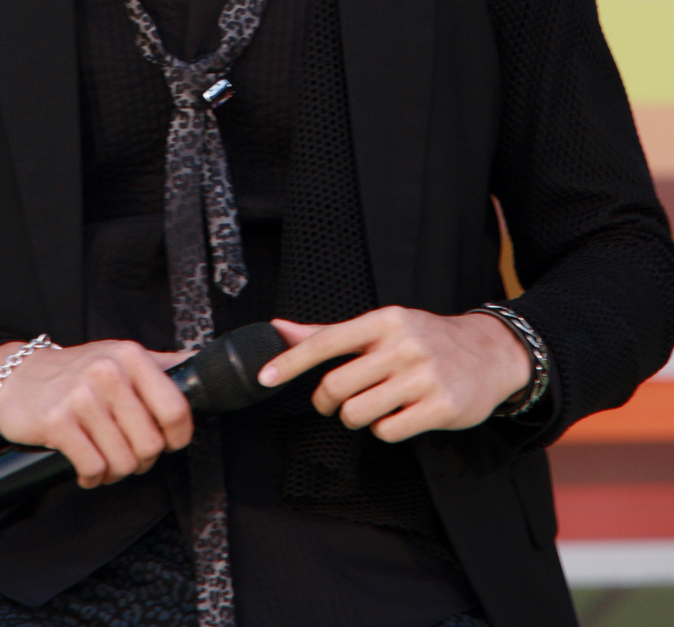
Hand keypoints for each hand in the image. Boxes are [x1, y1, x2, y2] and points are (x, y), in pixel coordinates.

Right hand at [0, 341, 192, 488]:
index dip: (176, 438)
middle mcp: (109, 372)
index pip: (176, 410)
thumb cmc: (76, 371)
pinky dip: (92, 476)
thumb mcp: (120, 357)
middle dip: (141, 459)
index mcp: (131, 356)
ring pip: (123, 462)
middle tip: (126, 452)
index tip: (166, 442)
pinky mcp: (57, 422)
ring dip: (115, 470)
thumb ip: (162, 364)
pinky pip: (93, 468)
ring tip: (103, 457)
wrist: (17, 376)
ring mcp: (81, 396)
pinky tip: (84, 464)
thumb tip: (202, 363)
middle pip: (150, 444)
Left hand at [257, 307, 531, 441]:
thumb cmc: (424, 340)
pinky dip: (385, 429)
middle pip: (336, 386)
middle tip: (335, 402)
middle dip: (328, 401)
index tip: (264, 377)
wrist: (489, 353)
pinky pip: (388, 431)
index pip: (326, 341)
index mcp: (384, 321)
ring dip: (356, 417)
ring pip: (358, 413)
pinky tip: (400, 415)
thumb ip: (328, 332)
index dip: (291, 361)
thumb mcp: (381, 326)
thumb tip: (277, 328)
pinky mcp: (440, 407)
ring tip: (373, 406)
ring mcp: (423, 376)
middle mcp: (403, 345)